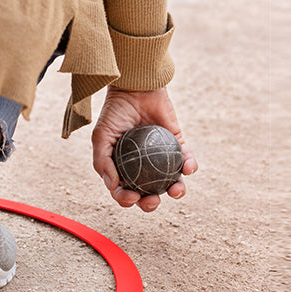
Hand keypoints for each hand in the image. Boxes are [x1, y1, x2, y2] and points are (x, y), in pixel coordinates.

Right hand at [91, 87, 196, 211]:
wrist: (135, 87)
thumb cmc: (114, 111)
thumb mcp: (101, 136)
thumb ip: (102, 162)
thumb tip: (113, 186)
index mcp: (123, 168)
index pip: (124, 191)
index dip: (127, 199)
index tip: (132, 197)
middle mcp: (143, 166)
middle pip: (148, 192)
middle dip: (151, 203)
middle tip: (153, 200)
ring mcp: (161, 157)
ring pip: (171, 181)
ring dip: (176, 190)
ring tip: (176, 190)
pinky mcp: (178, 144)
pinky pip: (186, 160)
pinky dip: (189, 166)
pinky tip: (188, 169)